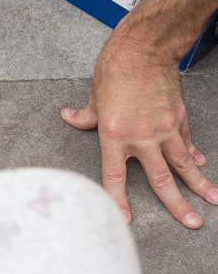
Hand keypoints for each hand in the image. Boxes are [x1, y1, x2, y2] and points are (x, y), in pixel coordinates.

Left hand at [62, 26, 217, 226]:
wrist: (143, 50)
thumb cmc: (114, 71)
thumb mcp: (94, 97)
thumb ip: (85, 116)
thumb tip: (70, 118)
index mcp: (114, 135)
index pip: (115, 176)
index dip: (119, 200)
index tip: (125, 219)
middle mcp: (142, 137)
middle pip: (161, 179)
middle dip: (177, 204)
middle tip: (191, 223)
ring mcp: (165, 129)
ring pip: (184, 164)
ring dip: (199, 185)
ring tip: (213, 202)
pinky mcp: (179, 117)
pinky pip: (187, 142)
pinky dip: (194, 155)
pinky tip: (201, 166)